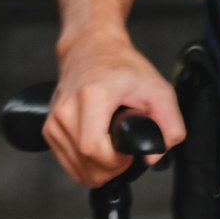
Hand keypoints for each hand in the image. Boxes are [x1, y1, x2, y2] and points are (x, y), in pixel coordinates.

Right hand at [43, 30, 185, 186]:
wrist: (91, 47)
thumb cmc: (123, 68)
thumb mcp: (160, 91)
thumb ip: (170, 127)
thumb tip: (151, 157)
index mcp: (91, 97)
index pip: (94, 149)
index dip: (117, 161)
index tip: (128, 150)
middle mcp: (66, 110)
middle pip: (88, 166)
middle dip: (113, 169)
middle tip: (123, 151)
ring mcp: (55, 121)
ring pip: (79, 171)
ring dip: (100, 169)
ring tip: (111, 146)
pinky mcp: (49, 130)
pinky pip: (70, 166)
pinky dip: (87, 166)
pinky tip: (98, 147)